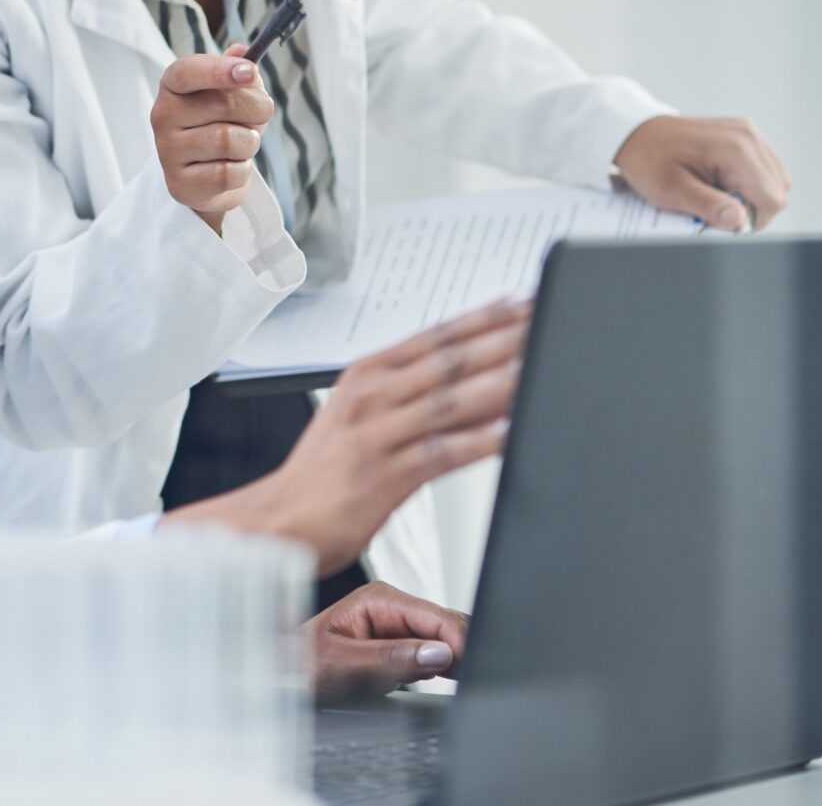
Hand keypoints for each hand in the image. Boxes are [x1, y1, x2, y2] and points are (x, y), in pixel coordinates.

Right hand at [151, 43, 275, 231]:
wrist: (207, 178)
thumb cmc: (222, 124)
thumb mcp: (232, 92)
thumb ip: (239, 69)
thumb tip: (242, 51)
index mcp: (172, 85)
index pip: (187, 71)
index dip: (219, 70)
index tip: (249, 72)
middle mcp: (162, 115)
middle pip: (224, 104)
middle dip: (257, 110)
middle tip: (259, 116)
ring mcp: (167, 151)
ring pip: (230, 141)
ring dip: (250, 143)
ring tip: (241, 145)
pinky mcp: (180, 183)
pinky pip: (229, 173)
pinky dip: (242, 171)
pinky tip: (231, 168)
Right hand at [160, 298, 528, 573]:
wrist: (275, 520)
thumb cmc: (322, 473)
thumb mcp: (356, 415)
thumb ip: (404, 392)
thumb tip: (463, 376)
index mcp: (367, 375)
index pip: (435, 336)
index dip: (483, 317)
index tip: (524, 302)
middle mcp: (372, 397)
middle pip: (449, 361)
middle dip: (504, 340)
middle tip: (547, 323)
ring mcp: (377, 435)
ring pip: (450, 402)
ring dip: (500, 383)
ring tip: (541, 367)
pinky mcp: (384, 476)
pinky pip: (442, 454)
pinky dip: (479, 442)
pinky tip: (511, 433)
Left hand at [309, 582, 468, 701]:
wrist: (285, 676)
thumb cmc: (301, 664)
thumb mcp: (342, 664)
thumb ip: (390, 657)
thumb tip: (436, 652)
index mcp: (379, 599)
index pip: (438, 616)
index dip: (459, 643)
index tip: (468, 669)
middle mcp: (393, 606)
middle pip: (448, 625)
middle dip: (461, 652)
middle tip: (465, 682)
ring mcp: (400, 625)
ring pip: (446, 640)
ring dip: (454, 661)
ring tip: (453, 683)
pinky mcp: (403, 644)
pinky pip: (436, 653)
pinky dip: (444, 668)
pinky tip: (437, 680)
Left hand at [615, 115, 791, 232]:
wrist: (637, 133)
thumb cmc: (650, 161)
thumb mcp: (673, 190)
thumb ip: (708, 206)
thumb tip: (740, 222)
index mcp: (736, 150)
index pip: (772, 199)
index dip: (751, 219)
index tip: (723, 220)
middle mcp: (749, 137)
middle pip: (778, 191)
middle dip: (751, 208)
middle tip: (716, 206)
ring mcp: (750, 133)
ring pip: (776, 180)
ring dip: (752, 195)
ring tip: (718, 192)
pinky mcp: (746, 135)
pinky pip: (766, 168)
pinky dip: (750, 182)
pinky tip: (723, 181)